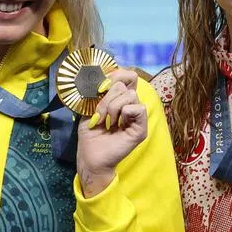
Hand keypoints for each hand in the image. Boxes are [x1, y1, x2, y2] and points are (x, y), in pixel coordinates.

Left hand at [76, 69, 146, 196]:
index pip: (128, 76)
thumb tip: (102, 77)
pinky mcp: (141, 128)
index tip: (100, 86)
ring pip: (130, 95)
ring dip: (113, 107)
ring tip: (107, 122)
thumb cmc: (90, 134)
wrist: (90, 156)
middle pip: (125, 84)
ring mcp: (137, 117)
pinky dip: (124, 112)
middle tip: (99, 113)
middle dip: (107, 97)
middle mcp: (130, 105)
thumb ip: (98, 92)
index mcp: (120, 99)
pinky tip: (117, 125)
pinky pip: (138, 108)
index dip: (116, 75)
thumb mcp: (90, 108)